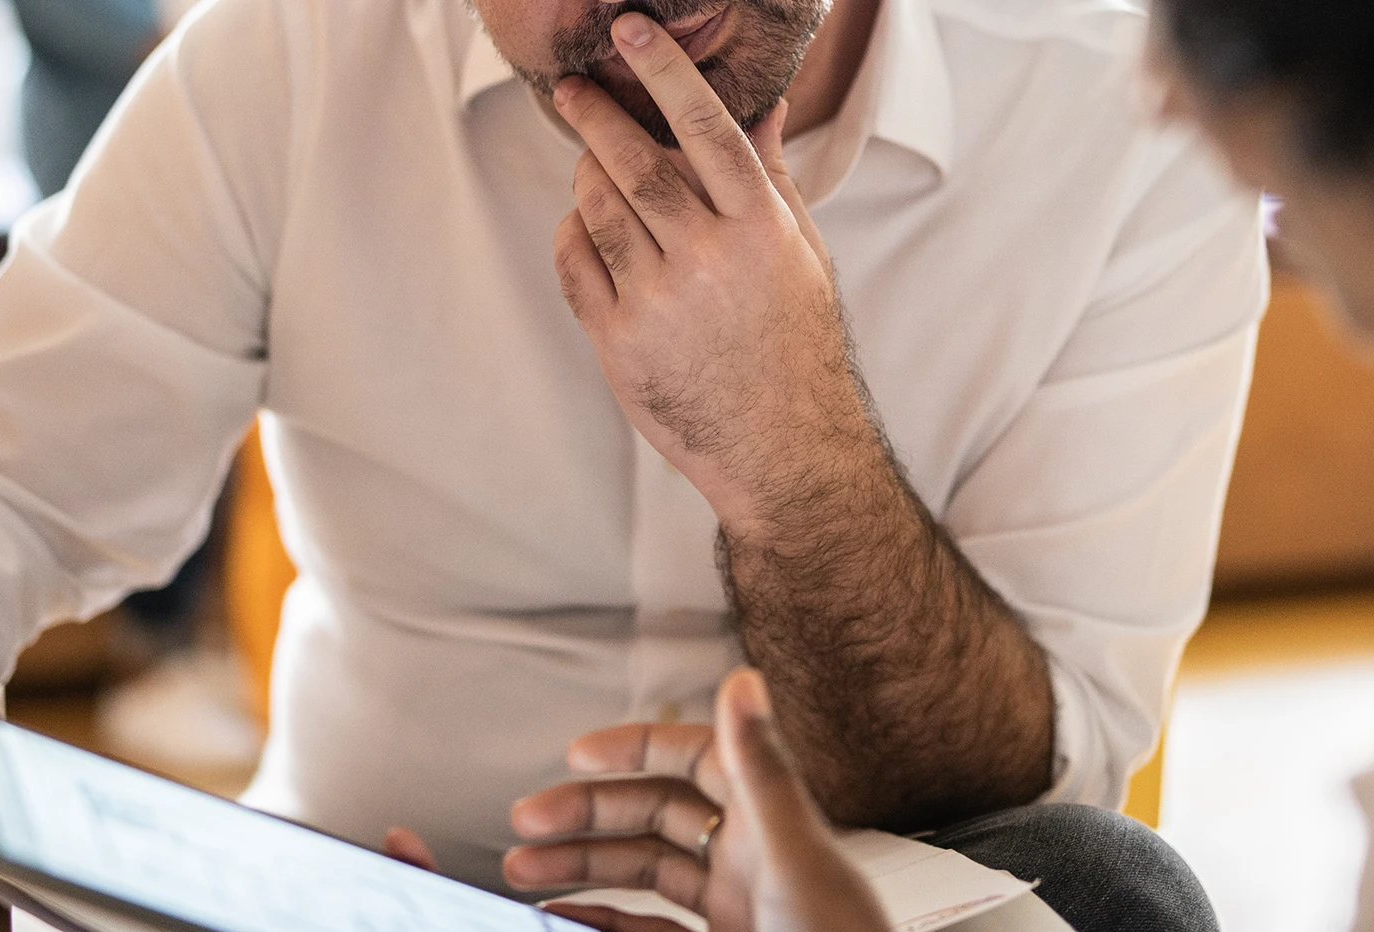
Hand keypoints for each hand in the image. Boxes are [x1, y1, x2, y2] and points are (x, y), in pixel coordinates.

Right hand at [508, 669, 963, 931]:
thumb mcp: (796, 858)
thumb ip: (761, 770)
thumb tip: (744, 681)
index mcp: (769, 826)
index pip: (694, 761)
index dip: (636, 749)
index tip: (578, 753)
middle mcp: (750, 865)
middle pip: (655, 817)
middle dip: (589, 814)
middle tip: (528, 819)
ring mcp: (735, 920)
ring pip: (645, 876)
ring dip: (585, 867)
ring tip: (524, 869)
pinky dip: (605, 927)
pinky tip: (567, 923)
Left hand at [552, 13, 885, 533]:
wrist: (782, 447)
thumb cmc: (796, 344)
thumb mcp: (802, 255)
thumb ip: (771, 178)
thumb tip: (765, 107)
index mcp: (760, 228)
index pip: (705, 127)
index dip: (664, 71)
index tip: (632, 31)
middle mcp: (708, 258)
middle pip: (635, 162)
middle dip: (598, 115)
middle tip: (575, 88)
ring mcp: (659, 301)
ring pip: (597, 208)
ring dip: (585, 176)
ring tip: (589, 166)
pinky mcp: (619, 341)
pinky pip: (574, 264)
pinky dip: (571, 234)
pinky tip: (584, 227)